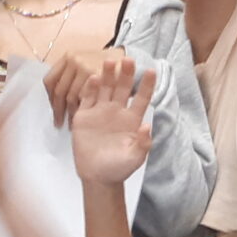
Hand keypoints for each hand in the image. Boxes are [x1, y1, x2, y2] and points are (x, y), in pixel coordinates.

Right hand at [68, 53, 153, 184]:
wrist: (97, 176)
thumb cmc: (119, 168)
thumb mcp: (135, 158)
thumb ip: (143, 143)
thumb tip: (147, 126)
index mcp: (132, 119)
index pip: (142, 98)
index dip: (147, 85)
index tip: (151, 71)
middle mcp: (117, 112)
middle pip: (123, 88)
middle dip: (126, 74)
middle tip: (127, 59)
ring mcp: (100, 112)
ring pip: (105, 89)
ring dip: (107, 76)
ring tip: (109, 61)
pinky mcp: (85, 116)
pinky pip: (88, 99)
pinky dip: (90, 88)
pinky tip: (93, 78)